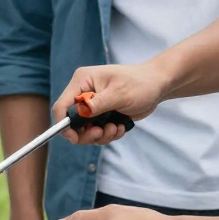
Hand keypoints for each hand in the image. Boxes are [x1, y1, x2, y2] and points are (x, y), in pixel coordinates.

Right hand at [53, 63, 167, 143]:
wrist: (157, 86)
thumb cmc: (139, 84)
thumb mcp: (118, 94)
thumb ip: (97, 105)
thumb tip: (78, 114)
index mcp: (82, 82)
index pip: (62, 106)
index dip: (64, 124)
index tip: (75, 138)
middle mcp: (85, 94)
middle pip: (72, 123)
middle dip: (87, 133)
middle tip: (101, 132)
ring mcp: (93, 106)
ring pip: (86, 131)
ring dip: (101, 135)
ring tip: (116, 127)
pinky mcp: (103, 115)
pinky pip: (98, 132)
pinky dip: (109, 134)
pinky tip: (121, 126)